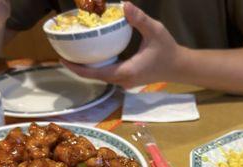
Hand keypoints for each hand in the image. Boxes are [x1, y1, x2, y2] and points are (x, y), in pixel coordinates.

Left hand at [62, 1, 183, 87]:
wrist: (179, 67)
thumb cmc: (168, 51)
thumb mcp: (155, 31)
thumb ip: (140, 19)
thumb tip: (125, 4)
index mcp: (126, 72)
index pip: (95, 73)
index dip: (77, 68)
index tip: (63, 59)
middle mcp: (122, 80)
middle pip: (94, 77)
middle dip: (78, 67)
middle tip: (63, 53)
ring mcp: (125, 82)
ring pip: (100, 77)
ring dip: (86, 68)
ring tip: (73, 55)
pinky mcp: (127, 80)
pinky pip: (107, 75)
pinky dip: (96, 67)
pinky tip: (90, 57)